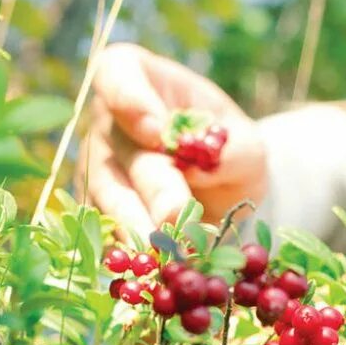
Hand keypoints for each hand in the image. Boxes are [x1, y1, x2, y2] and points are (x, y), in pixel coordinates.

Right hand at [78, 43, 266, 237]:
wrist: (223, 188)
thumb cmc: (230, 148)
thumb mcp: (247, 143)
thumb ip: (233, 149)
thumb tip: (204, 166)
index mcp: (141, 81)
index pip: (117, 73)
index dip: (129, 99)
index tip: (155, 131)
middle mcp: (109, 123)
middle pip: (118, 150)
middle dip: (149, 186)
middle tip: (174, 215)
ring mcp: (98, 169)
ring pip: (107, 198)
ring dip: (137, 227)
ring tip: (167, 254)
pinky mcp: (98, 213)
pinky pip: (105, 234)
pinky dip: (131, 254)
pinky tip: (154, 271)